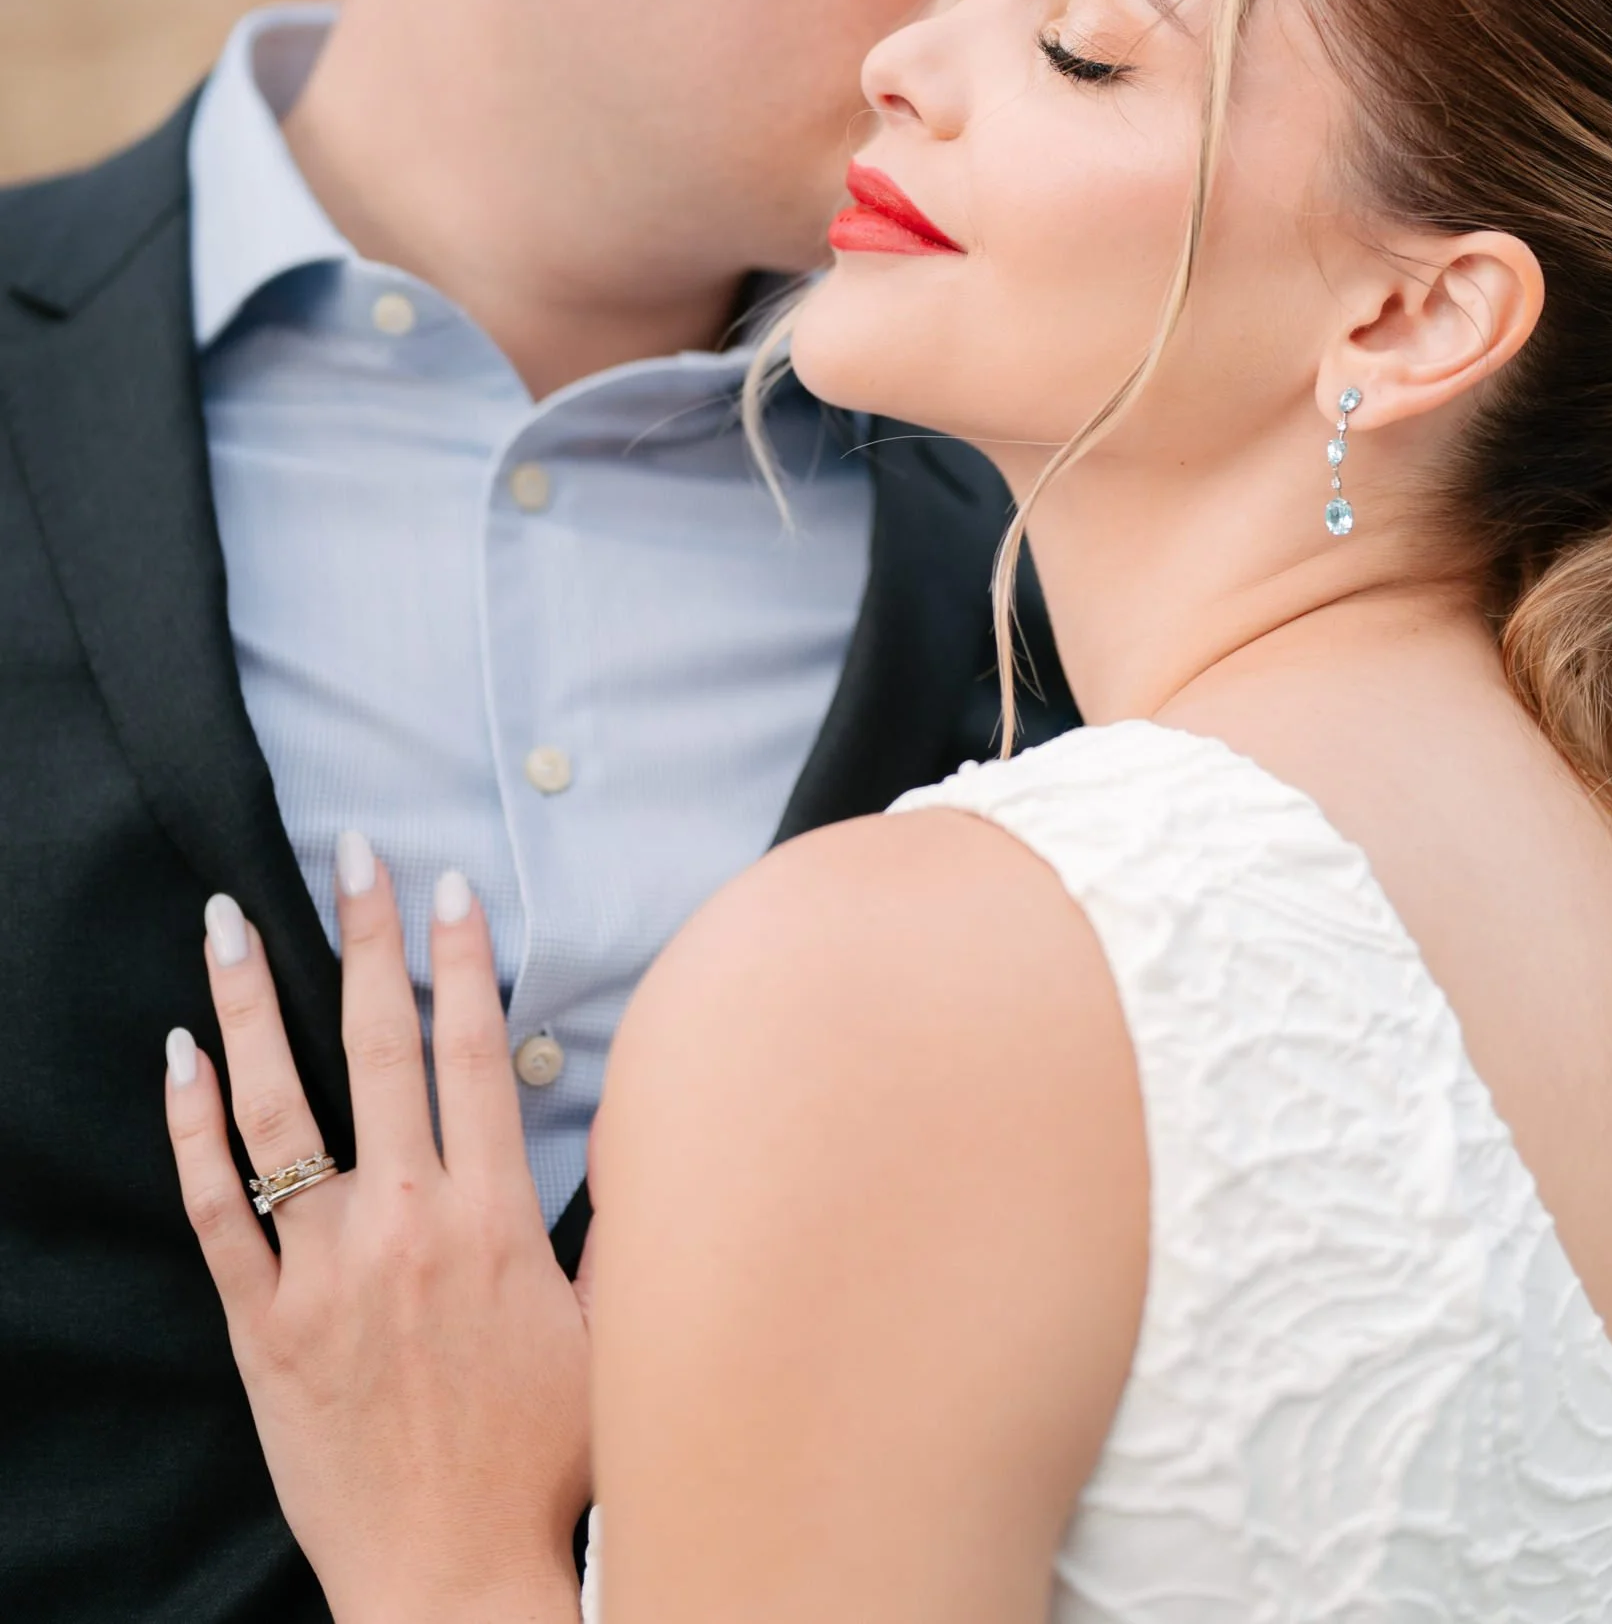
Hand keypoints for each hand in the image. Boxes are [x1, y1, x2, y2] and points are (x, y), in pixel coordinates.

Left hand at [165, 840, 587, 1623]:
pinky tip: (180, 1054)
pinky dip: (191, 1126)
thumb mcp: (608, 1332)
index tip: (450, 885)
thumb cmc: (544, 1464)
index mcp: (493, 1219)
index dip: (461, 959)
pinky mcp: (263, 1324)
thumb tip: (639, 1136)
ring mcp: (323, 1271)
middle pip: (377, 1047)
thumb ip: (612, 1226)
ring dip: (251, 1002)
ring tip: (230, 920)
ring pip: (277, 1107)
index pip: (472, 1051)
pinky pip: (213, 1207)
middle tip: (351, 853)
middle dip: (367, 936)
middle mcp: (405, 1224)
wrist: (450, 1580)